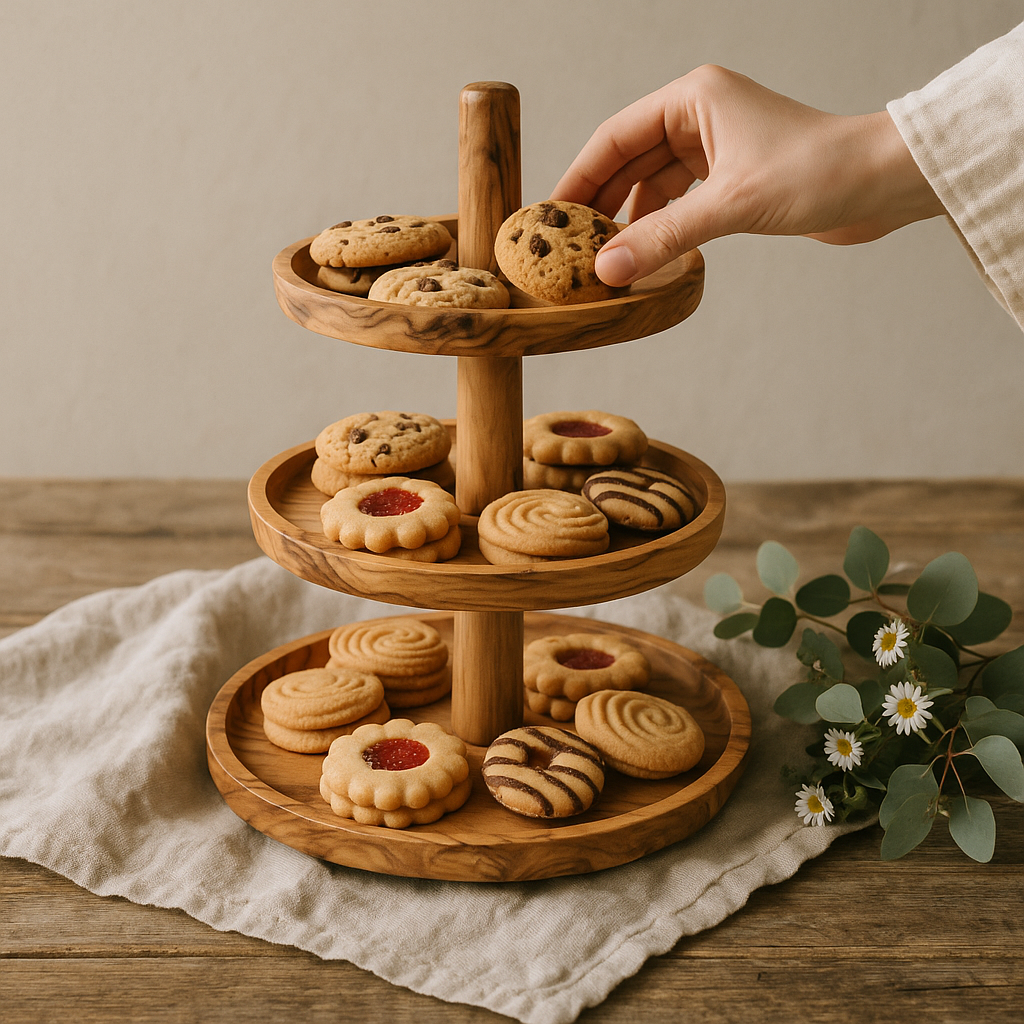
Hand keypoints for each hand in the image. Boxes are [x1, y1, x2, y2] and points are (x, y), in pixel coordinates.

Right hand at [550, 65, 943, 284]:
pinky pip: (678, 205)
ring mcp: (716, 149)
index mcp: (694, 99)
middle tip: (567, 246)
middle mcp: (700, 117)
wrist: (881, 184)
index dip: (579, 176)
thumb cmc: (817, 171)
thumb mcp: (731, 205)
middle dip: (600, 204)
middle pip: (629, 162)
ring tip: (601, 260)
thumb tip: (607, 271)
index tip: (550, 214)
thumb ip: (665, 238)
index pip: (616, 138)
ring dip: (630, 222)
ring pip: (652, 187)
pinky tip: (645, 256)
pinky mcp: (732, 180)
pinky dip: (660, 229)